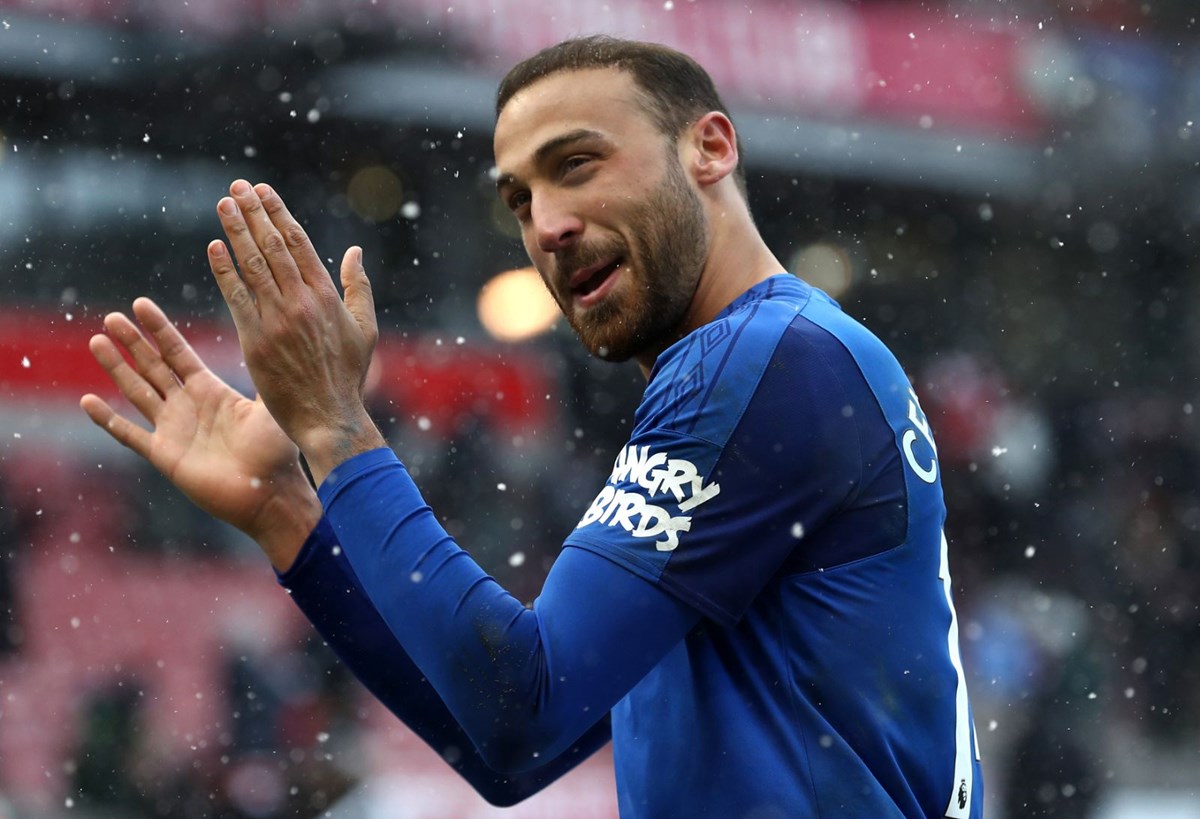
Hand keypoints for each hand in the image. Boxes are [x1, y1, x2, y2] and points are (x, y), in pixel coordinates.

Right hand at [79, 298, 319, 569]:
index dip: (159, 329)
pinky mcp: (165, 455)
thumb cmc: (277, 452)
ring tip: (97, 341)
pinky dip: (108, 420)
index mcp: (211, 390)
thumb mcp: (271, 405)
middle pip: (153, 367)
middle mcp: (189, 406)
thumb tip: (276, 337)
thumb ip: (265, 375)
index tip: (140, 304)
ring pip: (137, 392)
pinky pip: (130, 435)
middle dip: (133, 342)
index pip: (178, 353)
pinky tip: (87, 401)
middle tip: (112, 317)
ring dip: (116, 368)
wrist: (270, 494)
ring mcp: (174, 430)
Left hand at [207, 180, 384, 484]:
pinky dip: (225, 270)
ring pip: (253, 265)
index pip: (298, 244)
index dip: (278, 214)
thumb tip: (354, 252)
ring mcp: (277, 320)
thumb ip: (357, 288)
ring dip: (236, 232)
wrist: (329, 416)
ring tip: (223, 205)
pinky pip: (236, 298)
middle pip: (272, 247)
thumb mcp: (365, 329)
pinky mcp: (255, 341)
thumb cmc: (348, 376)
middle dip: (253, 213)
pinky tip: (214, 247)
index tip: (263, 192)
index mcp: (327, 296)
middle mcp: (301, 302)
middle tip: (237, 187)